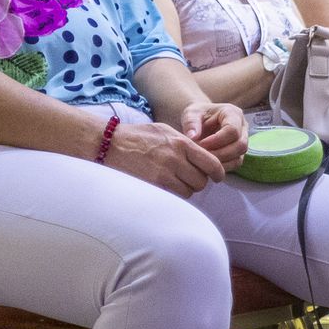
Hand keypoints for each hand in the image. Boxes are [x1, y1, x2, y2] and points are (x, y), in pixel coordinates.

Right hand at [102, 118, 226, 195]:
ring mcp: (163, 174)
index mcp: (182, 143)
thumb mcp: (165, 131)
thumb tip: (204, 156)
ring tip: (175, 182)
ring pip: (188, 192)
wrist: (110, 144)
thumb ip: (185, 143)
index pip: (212, 164)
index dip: (218, 173)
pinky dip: (173, 194)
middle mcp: (175, 159)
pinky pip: (173, 197)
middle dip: (198, 182)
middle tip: (189, 178)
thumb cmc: (138, 136)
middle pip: (201, 181)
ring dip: (185, 190)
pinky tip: (166, 186)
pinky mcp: (153, 186)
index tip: (217, 177)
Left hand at [181, 101, 248, 169]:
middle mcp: (242, 127)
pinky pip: (235, 164)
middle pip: (240, 145)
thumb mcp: (190, 114)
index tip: (200, 144)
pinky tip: (208, 166)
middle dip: (220, 154)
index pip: (232, 130)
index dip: (217, 140)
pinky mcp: (238, 153)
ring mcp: (242, 141)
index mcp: (233, 113)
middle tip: (202, 156)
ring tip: (203, 161)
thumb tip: (192, 137)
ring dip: (221, 163)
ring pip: (239, 157)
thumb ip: (191, 123)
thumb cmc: (196, 115)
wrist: (200, 121)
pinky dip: (221, 167)